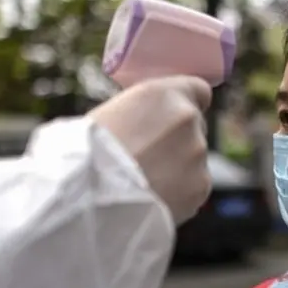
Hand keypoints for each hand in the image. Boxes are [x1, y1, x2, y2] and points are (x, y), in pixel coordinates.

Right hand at [88, 76, 212, 223]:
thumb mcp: (110, 112)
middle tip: (150, 157)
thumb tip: (150, 122)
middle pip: (196, 127)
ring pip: (194, 159)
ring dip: (177, 168)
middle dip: (178, 140)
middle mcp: (188, 119)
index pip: (199, 90)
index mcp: (164, 94)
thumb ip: (142, 113)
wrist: (88, 198)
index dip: (189, 104)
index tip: (179, 117)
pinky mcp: (201, 186)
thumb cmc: (86, 153)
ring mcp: (198, 154)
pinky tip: (153, 197)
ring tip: (145, 182)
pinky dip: (179, 193)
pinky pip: (194, 186)